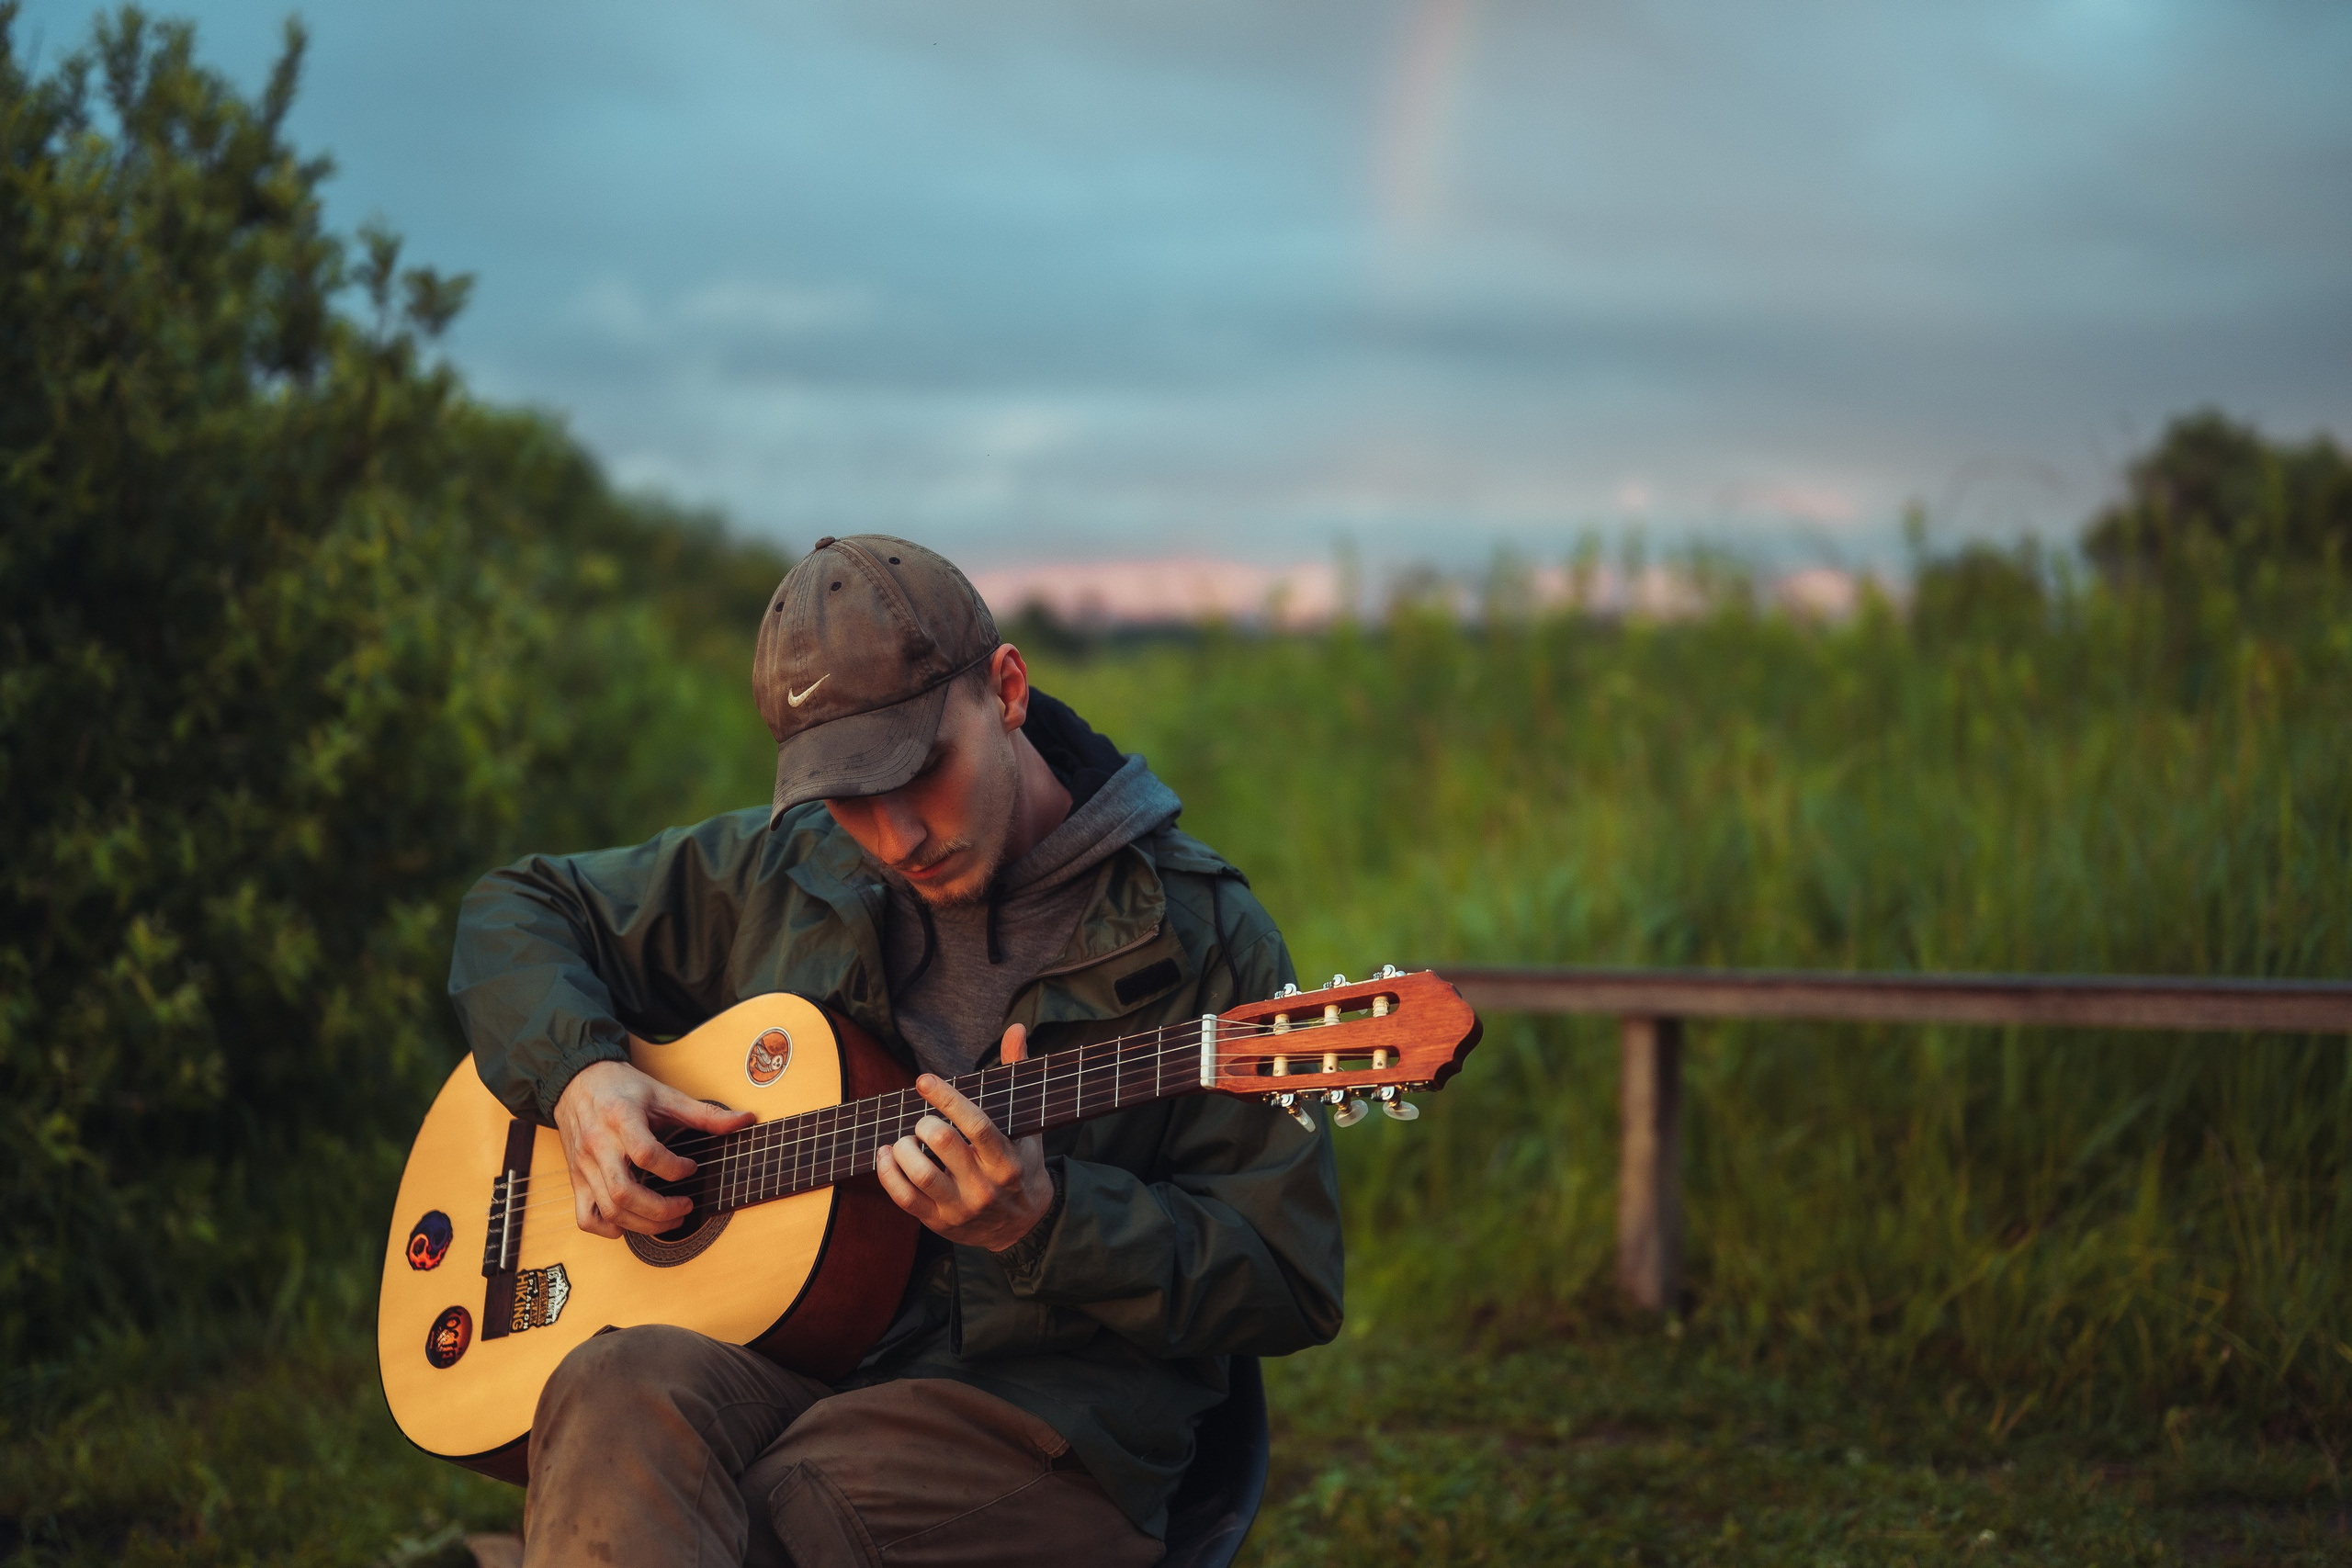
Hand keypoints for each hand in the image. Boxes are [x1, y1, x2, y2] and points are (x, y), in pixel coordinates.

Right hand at [552, 1059, 754, 1239]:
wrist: (578, 1082)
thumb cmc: (624, 1089)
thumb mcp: (665, 1095)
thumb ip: (706, 1114)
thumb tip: (746, 1120)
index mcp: (621, 1118)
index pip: (646, 1154)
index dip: (675, 1168)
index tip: (692, 1167)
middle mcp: (598, 1145)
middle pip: (624, 1193)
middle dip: (661, 1210)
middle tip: (686, 1207)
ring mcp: (584, 1166)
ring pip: (609, 1210)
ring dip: (643, 1224)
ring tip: (669, 1219)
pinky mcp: (576, 1179)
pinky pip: (585, 1218)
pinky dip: (608, 1229)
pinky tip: (631, 1224)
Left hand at [874, 1022, 1054, 1252]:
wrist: (1023, 1225)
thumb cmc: (1020, 1164)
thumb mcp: (1025, 1125)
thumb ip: (1017, 1074)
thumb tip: (1016, 1029)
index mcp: (1007, 1161)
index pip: (975, 1125)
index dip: (947, 1099)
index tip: (924, 1080)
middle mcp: (984, 1187)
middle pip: (943, 1144)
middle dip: (924, 1123)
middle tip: (924, 1121)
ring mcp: (960, 1208)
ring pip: (920, 1173)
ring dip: (904, 1147)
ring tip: (907, 1139)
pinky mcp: (939, 1222)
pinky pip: (903, 1198)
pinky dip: (887, 1173)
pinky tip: (887, 1154)